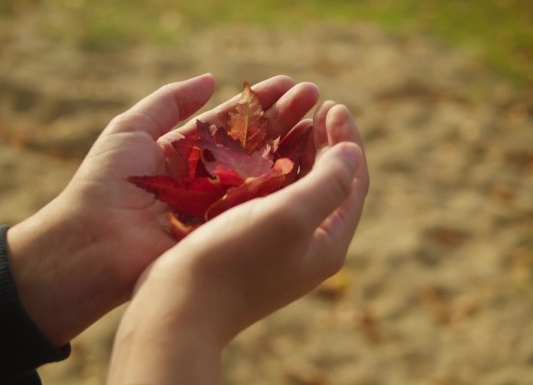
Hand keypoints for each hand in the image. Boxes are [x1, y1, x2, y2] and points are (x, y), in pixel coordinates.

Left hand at [5, 74, 320, 345]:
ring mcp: (220, 205)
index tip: (291, 83)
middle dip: (285, 118)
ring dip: (292, 147)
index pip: (233, 121)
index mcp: (188, 151)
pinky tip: (310, 163)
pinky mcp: (226, 231)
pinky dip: (285, 185)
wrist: (94, 244)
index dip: (261, 102)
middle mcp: (209, 177)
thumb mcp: (131, 129)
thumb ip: (169, 101)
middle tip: (316, 96)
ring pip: (264, 172)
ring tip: (320, 123)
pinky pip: (260, 205)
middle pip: (255, 143)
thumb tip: (209, 78)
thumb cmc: (106, 183)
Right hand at [108, 100, 368, 383]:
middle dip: (326, 143)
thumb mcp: (290, 215)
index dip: (348, 140)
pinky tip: (258, 152)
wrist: (178, 309)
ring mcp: (279, 247)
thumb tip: (354, 151)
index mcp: (328, 242)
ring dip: (300, 152)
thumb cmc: (234, 260)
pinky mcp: (249, 245)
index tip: (333, 105)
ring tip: (294, 120)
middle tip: (317, 106)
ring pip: (299, 189)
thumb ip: (329, 181)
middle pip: (329, 184)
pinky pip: (271, 198)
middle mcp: (309, 246)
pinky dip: (272, 170)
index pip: (353, 182)